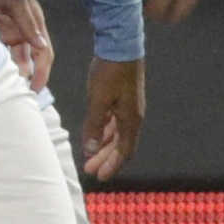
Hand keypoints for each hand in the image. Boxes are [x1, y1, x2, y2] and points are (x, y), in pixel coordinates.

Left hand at [0, 0, 52, 90]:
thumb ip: (26, 21)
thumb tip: (41, 48)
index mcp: (33, 19)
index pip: (43, 52)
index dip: (41, 72)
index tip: (33, 89)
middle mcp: (21, 25)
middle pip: (27, 58)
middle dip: (24, 75)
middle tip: (13, 94)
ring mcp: (4, 26)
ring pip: (10, 55)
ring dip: (8, 69)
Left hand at [79, 54, 144, 181]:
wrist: (120, 46)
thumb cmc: (110, 73)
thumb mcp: (99, 100)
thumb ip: (95, 125)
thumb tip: (91, 149)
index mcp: (131, 119)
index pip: (125, 151)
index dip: (112, 165)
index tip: (100, 177)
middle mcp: (133, 116)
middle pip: (121, 145)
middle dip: (106, 159)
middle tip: (91, 170)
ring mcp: (129, 107)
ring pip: (117, 134)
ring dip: (104, 146)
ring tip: (90, 157)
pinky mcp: (122, 99)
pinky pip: (114, 122)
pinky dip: (105, 132)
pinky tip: (95, 136)